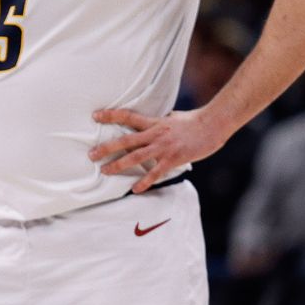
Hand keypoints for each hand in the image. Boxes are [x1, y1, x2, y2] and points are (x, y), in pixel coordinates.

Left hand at [88, 108, 226, 192]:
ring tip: (104, 171)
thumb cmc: (193, 121)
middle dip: (107, 148)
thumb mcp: (171, 117)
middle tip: (91, 155)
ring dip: (118, 165)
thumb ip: (157, 122)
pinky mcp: (173, 160)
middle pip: (126, 141)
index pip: (128, 116)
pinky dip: (144, 182)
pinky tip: (135, 190)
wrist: (212, 125)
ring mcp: (163, 148)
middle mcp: (155, 134)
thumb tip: (147, 121)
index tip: (95, 116)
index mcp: (154, 122)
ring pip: (135, 157)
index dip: (110, 115)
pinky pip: (156, 173)